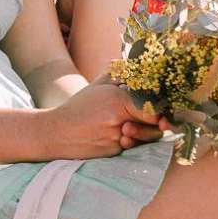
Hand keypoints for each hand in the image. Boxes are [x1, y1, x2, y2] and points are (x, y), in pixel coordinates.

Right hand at [40, 82, 165, 159]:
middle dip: (157, 124)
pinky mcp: (114, 153)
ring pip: (145, 139)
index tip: (161, 108)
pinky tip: (122, 136)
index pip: (154, 107)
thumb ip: (119, 73)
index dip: (161, 109)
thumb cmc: (79, 107)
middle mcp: (120, 121)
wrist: (56, 132)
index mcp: (118, 100)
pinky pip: (133, 148)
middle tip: (158, 120)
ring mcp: (117, 139)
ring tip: (131, 126)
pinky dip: (132, 143)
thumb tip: (136, 64)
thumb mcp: (98, 85)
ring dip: (143, 133)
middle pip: (154, 126)